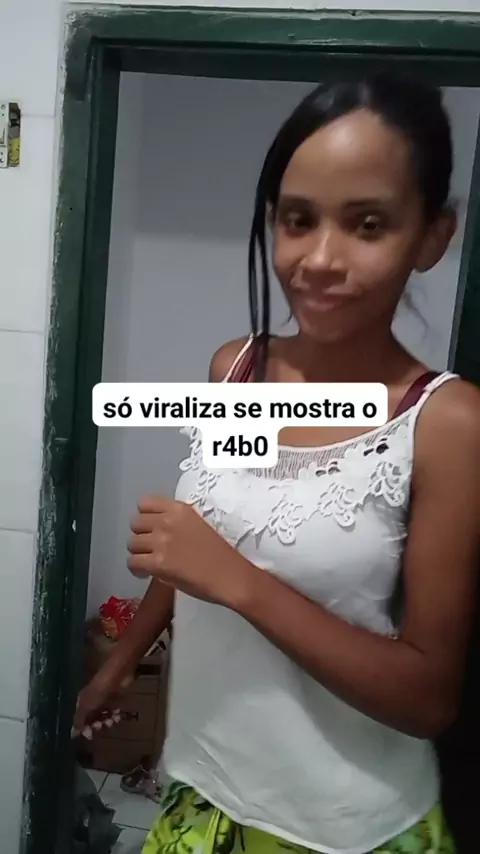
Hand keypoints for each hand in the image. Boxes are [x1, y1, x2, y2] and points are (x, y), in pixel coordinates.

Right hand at [71, 672, 131, 739]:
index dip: (84, 728)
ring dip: (108, 721)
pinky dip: (115, 714)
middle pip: (93, 718)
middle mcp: (91, 701)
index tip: (90, 735)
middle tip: (102, 725)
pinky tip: (118, 715)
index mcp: (82, 701)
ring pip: (104, 715)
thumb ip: (80, 720)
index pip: (80, 719)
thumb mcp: (86, 707)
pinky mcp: (115, 697)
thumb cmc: (99, 692)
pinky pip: (113, 710)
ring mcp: (103, 699)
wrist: (117, 676)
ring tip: (113, 720)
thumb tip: (73, 734)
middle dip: (97, 724)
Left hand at [127, 495, 250, 606]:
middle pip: (135, 523)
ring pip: (131, 543)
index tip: (151, 528)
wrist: (230, 576)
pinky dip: (137, 570)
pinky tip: (146, 574)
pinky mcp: (158, 563)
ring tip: (149, 562)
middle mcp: (167, 521)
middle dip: (141, 536)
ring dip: (138, 553)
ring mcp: (161, 541)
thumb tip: (156, 530)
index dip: (145, 517)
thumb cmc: (220, 554)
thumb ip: (177, 523)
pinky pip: (132, 562)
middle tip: (151, 548)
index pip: (144, 503)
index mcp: (180, 509)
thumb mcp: (198, 525)